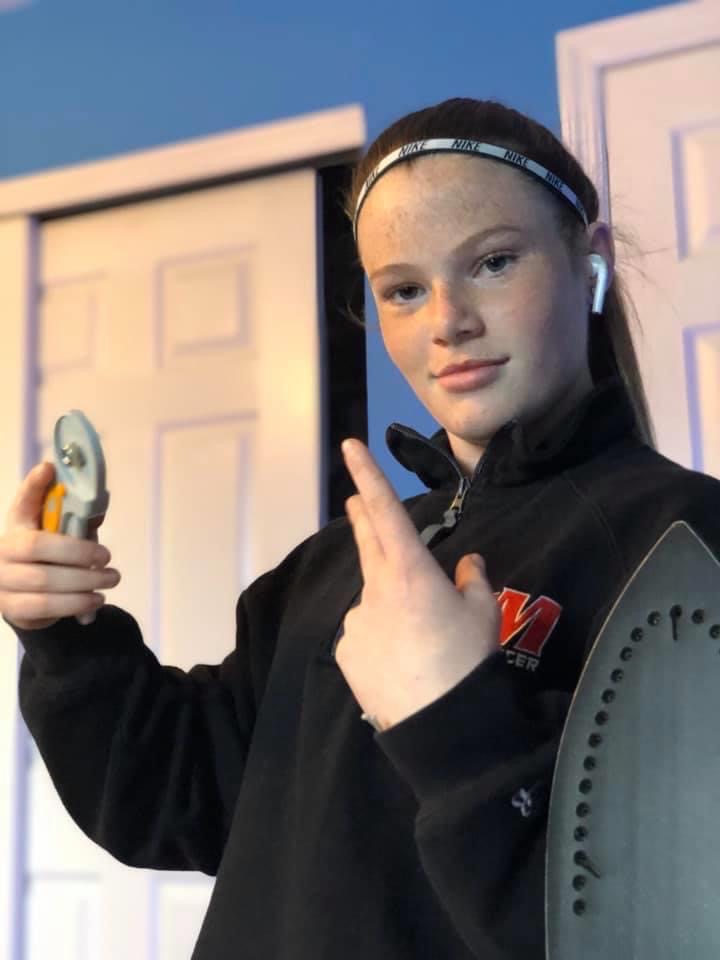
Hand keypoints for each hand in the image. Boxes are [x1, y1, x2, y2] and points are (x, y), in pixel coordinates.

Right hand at [0, 462, 120, 629]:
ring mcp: (4, 580)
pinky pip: (46, 607)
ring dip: (84, 581)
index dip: (33, 485)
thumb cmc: (52, 559)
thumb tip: (97, 507)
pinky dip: (77, 603)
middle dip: (79, 552)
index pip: (23, 501)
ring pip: (44, 581)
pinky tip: (97, 599)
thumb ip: (78, 522)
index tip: (49, 468)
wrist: (26, 598)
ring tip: (111, 578)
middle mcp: (5, 548)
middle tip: (107, 557)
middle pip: (38, 546)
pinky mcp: (14, 608)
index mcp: (18, 524)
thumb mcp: (65, 536)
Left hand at [336, 439, 499, 730]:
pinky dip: (380, 637)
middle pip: (367, 542)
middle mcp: (376, 588)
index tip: (349, 446)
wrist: (441, 725)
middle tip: (354, 501)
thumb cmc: (468, 661)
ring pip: (373, 599)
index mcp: (411, 571)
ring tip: (417, 636)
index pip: (386, 510)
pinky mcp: (346, 651)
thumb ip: (473, 580)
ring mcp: (357, 621)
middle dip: (361, 517)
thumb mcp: (484, 614)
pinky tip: (401, 660)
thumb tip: (468, 564)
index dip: (367, 474)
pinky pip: (365, 633)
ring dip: (389, 603)